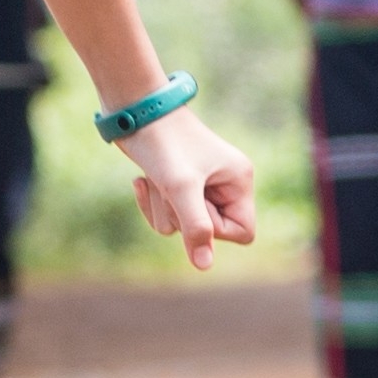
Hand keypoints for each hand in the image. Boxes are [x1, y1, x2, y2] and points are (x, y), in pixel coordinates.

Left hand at [116, 106, 256, 268]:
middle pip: (209, 232)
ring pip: (183, 226)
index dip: (215, 231)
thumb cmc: (163, 143)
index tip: (194, 209)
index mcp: (239, 180)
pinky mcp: (178, 184)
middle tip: (169, 187)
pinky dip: (152, 203)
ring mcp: (202, 185)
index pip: (243, 232)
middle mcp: (226, 184)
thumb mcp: (180, 187)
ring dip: (162, 208)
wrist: (134, 111)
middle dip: (181, 216)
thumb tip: (204, 265)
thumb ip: (195, 227)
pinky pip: (168, 215)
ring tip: (155, 180)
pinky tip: (141, 181)